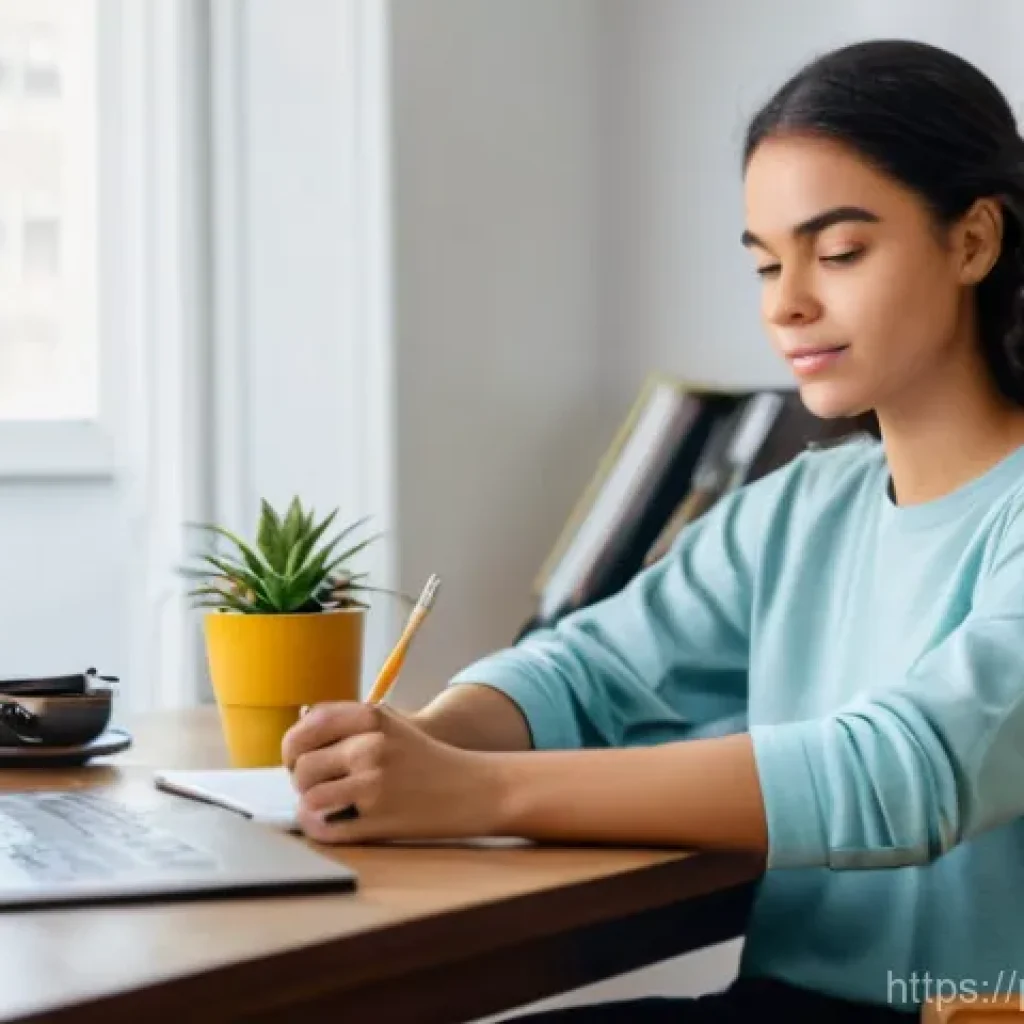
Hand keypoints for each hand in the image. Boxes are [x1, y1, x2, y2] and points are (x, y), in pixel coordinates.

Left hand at [281, 701, 505, 843]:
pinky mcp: (378, 820)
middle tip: (319, 786)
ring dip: (312, 805)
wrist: (475, 789)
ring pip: (308, 799)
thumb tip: (300, 721)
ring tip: (329, 805)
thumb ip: (348, 721)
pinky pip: (325, 828)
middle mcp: (370, 747)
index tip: (299, 758)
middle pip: (302, 767)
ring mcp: (374, 784)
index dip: (293, 747)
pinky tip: (332, 822)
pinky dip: (320, 828)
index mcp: (371, 718)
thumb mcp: (392, 725)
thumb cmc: (427, 759)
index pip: (307, 727)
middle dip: (302, 780)